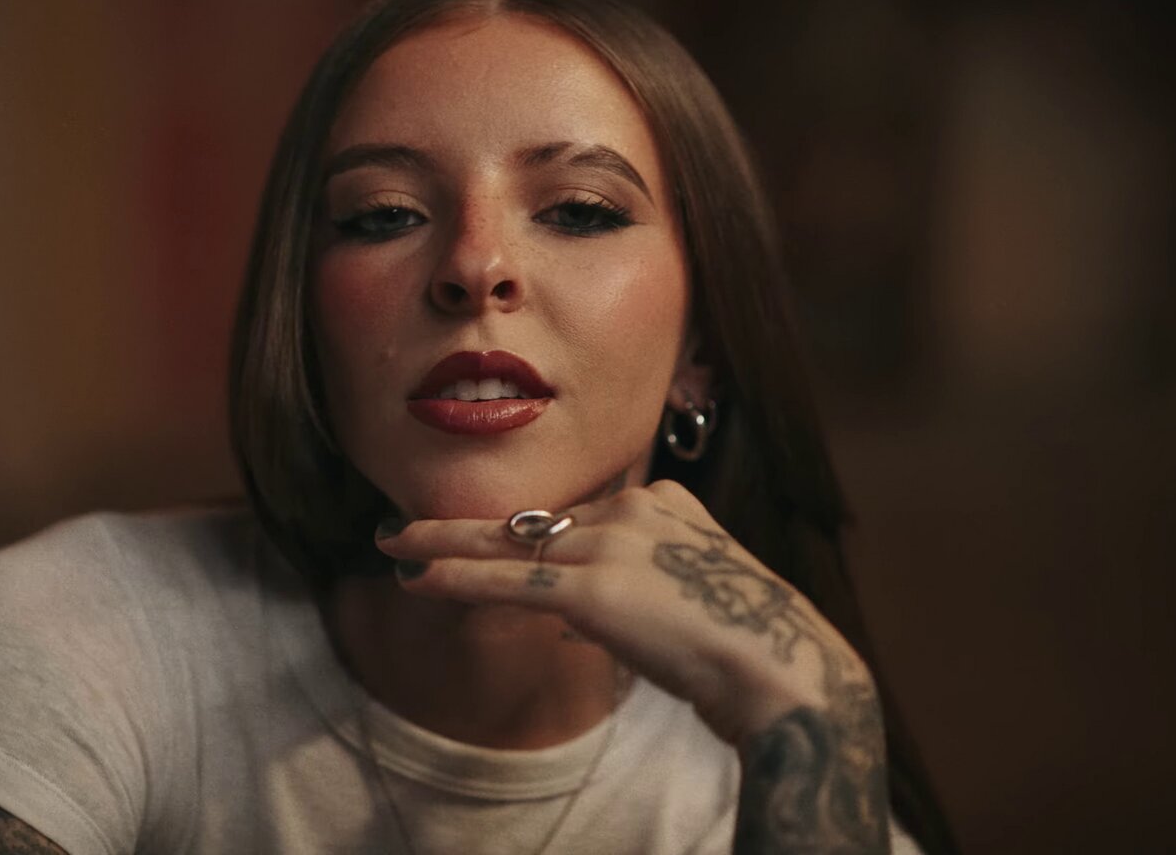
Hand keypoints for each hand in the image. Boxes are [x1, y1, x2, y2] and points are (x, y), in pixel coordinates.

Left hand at [372, 479, 877, 750]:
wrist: (781, 671)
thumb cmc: (747, 648)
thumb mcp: (693, 594)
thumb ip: (640, 585)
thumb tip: (581, 613)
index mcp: (668, 503)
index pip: (582, 517)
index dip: (535, 541)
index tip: (495, 542)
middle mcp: (637, 510)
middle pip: (535, 518)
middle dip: (468, 523)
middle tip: (408, 521)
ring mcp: (613, 546)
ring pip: (511, 542)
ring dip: (443, 544)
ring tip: (393, 543)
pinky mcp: (594, 590)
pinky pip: (508, 580)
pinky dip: (454, 577)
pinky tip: (413, 575)